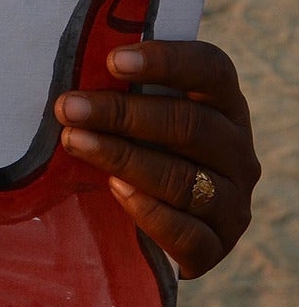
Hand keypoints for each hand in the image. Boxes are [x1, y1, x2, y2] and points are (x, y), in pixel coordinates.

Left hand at [57, 40, 255, 276]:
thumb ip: (119, 90)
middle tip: (68, 107)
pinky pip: (188, 233)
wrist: (142, 226)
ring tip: (73, 141)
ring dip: (123, 158)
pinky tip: (115, 191)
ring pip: (185, 179)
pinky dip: (150, 212)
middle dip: (123, 114)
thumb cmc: (131, 150)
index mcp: (223, 106)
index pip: (211, 70)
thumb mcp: (132, 117)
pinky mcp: (216, 245)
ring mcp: (232, 202)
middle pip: (191, 124)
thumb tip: (73, 61)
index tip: (112, 61)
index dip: (166, 61)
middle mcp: (237, 152)